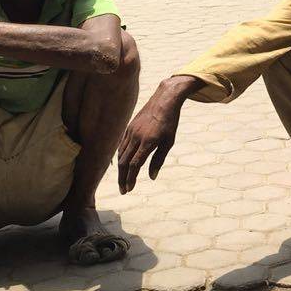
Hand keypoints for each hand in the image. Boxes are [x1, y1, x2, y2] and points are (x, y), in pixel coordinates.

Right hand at [116, 79, 190, 193]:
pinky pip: (121, 145)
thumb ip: (159, 159)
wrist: (164, 100)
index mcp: (148, 142)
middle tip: (123, 191)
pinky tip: (122, 164)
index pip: (135, 165)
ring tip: (123, 180)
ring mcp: (131, 131)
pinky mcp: (129, 127)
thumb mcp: (169, 142)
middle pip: (124, 162)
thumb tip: (151, 177)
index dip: (131, 178)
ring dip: (121, 169)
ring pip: (121, 154)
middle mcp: (136, 137)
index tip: (129, 189)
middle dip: (122, 178)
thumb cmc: (170, 122)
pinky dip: (120, 157)